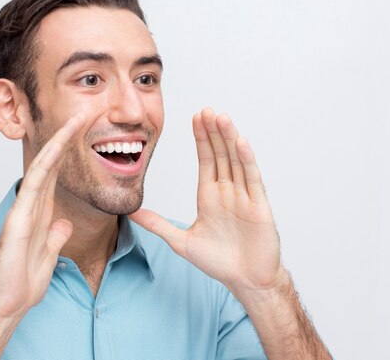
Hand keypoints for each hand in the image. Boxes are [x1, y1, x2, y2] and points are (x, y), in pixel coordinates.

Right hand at [0, 114, 84, 318]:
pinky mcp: (18, 219)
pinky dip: (44, 165)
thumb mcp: (50, 253)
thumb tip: (64, 224)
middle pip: (51, 162)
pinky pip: (33, 186)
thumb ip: (56, 235)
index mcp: (42, 210)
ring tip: (75, 120)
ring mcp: (25, 208)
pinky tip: (55, 148)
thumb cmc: (23, 279)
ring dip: (59, 142)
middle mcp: (33, 204)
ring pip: (42, 166)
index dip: (72, 150)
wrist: (8, 302)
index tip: (87, 131)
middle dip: (67, 136)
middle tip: (85, 112)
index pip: (58, 172)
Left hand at [130, 108, 286, 294]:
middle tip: (206, 110)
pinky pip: (252, 179)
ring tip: (221, 117)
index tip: (195, 117)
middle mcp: (227, 191)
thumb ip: (157, 224)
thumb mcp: (181, 241)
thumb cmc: (219, 262)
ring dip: (229, 139)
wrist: (247, 281)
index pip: (206, 160)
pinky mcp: (258, 206)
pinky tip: (240, 142)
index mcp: (210, 196)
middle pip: (220, 154)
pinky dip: (246, 160)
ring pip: (236, 161)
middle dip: (213, 132)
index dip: (201, 138)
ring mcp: (244, 196)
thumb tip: (130, 212)